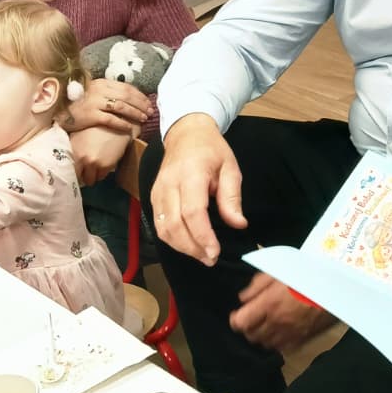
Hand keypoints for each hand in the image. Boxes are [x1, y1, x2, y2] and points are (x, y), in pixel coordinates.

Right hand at [69, 77, 150, 134]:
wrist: (58, 113)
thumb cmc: (77, 104)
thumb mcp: (92, 93)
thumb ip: (107, 92)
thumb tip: (127, 97)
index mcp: (101, 83)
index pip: (126, 87)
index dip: (139, 95)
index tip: (148, 102)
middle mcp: (99, 90)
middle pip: (127, 96)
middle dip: (141, 104)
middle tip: (150, 111)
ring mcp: (95, 102)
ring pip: (122, 106)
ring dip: (136, 113)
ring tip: (144, 119)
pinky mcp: (91, 115)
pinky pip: (111, 119)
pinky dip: (123, 124)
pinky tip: (130, 128)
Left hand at [70, 126, 132, 186]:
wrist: (116, 126)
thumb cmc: (96, 129)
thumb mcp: (78, 136)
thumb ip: (70, 149)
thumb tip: (63, 162)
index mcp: (74, 151)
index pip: (68, 171)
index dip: (71, 173)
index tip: (74, 172)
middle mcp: (82, 158)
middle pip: (79, 178)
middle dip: (82, 175)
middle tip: (85, 171)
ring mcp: (95, 163)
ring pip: (91, 180)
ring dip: (92, 175)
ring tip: (95, 166)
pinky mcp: (106, 166)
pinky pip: (101, 177)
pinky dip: (101, 173)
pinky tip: (103, 164)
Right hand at [150, 114, 245, 263]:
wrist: (186, 133)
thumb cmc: (212, 150)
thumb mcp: (230, 168)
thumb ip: (232, 198)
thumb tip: (238, 224)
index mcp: (191, 174)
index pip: (192, 212)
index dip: (202, 236)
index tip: (215, 252)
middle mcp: (169, 184)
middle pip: (174, 224)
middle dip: (192, 247)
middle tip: (210, 259)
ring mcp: (157, 190)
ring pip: (163, 228)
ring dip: (181, 247)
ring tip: (202, 255)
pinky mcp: (153, 196)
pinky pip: (158, 224)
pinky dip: (172, 239)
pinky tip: (189, 244)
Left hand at [230, 272, 333, 349]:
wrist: (335, 288)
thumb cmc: (305, 275)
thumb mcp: (279, 271)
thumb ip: (257, 285)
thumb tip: (242, 298)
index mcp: (269, 304)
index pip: (240, 323)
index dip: (235, 319)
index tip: (237, 314)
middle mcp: (276, 323)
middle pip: (250, 336)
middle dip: (247, 327)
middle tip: (251, 318)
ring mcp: (289, 334)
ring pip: (264, 344)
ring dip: (261, 336)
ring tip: (265, 325)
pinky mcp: (301, 340)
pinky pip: (281, 349)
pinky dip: (276, 342)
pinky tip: (279, 333)